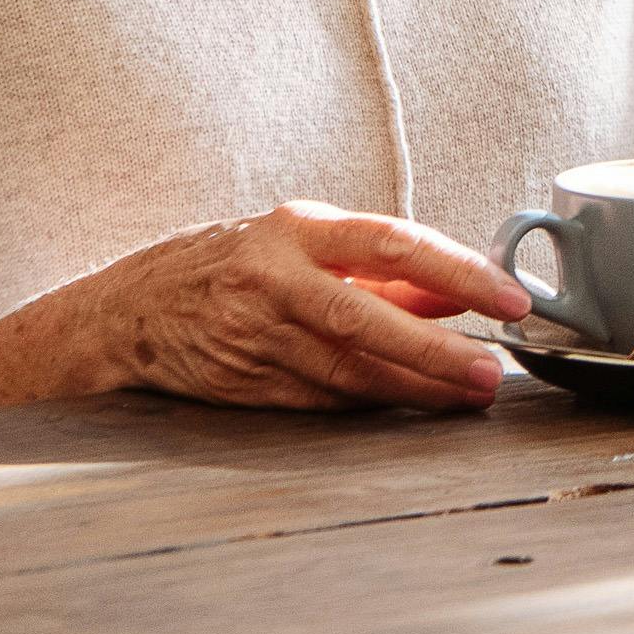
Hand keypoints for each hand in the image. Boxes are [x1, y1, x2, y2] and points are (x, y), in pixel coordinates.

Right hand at [0, 203, 525, 417]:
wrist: (125, 313)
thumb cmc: (229, 265)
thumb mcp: (302, 243)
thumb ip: (383, 271)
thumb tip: (462, 291)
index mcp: (295, 228)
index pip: (392, 244)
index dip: (457, 272)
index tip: (508, 298)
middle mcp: (273, 279)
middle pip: (369, 319)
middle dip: (439, 350)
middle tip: (492, 370)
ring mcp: (255, 337)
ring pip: (350, 372)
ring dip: (417, 387)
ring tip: (467, 393)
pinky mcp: (247, 385)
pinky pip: (324, 401)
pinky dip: (372, 405)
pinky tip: (410, 405)